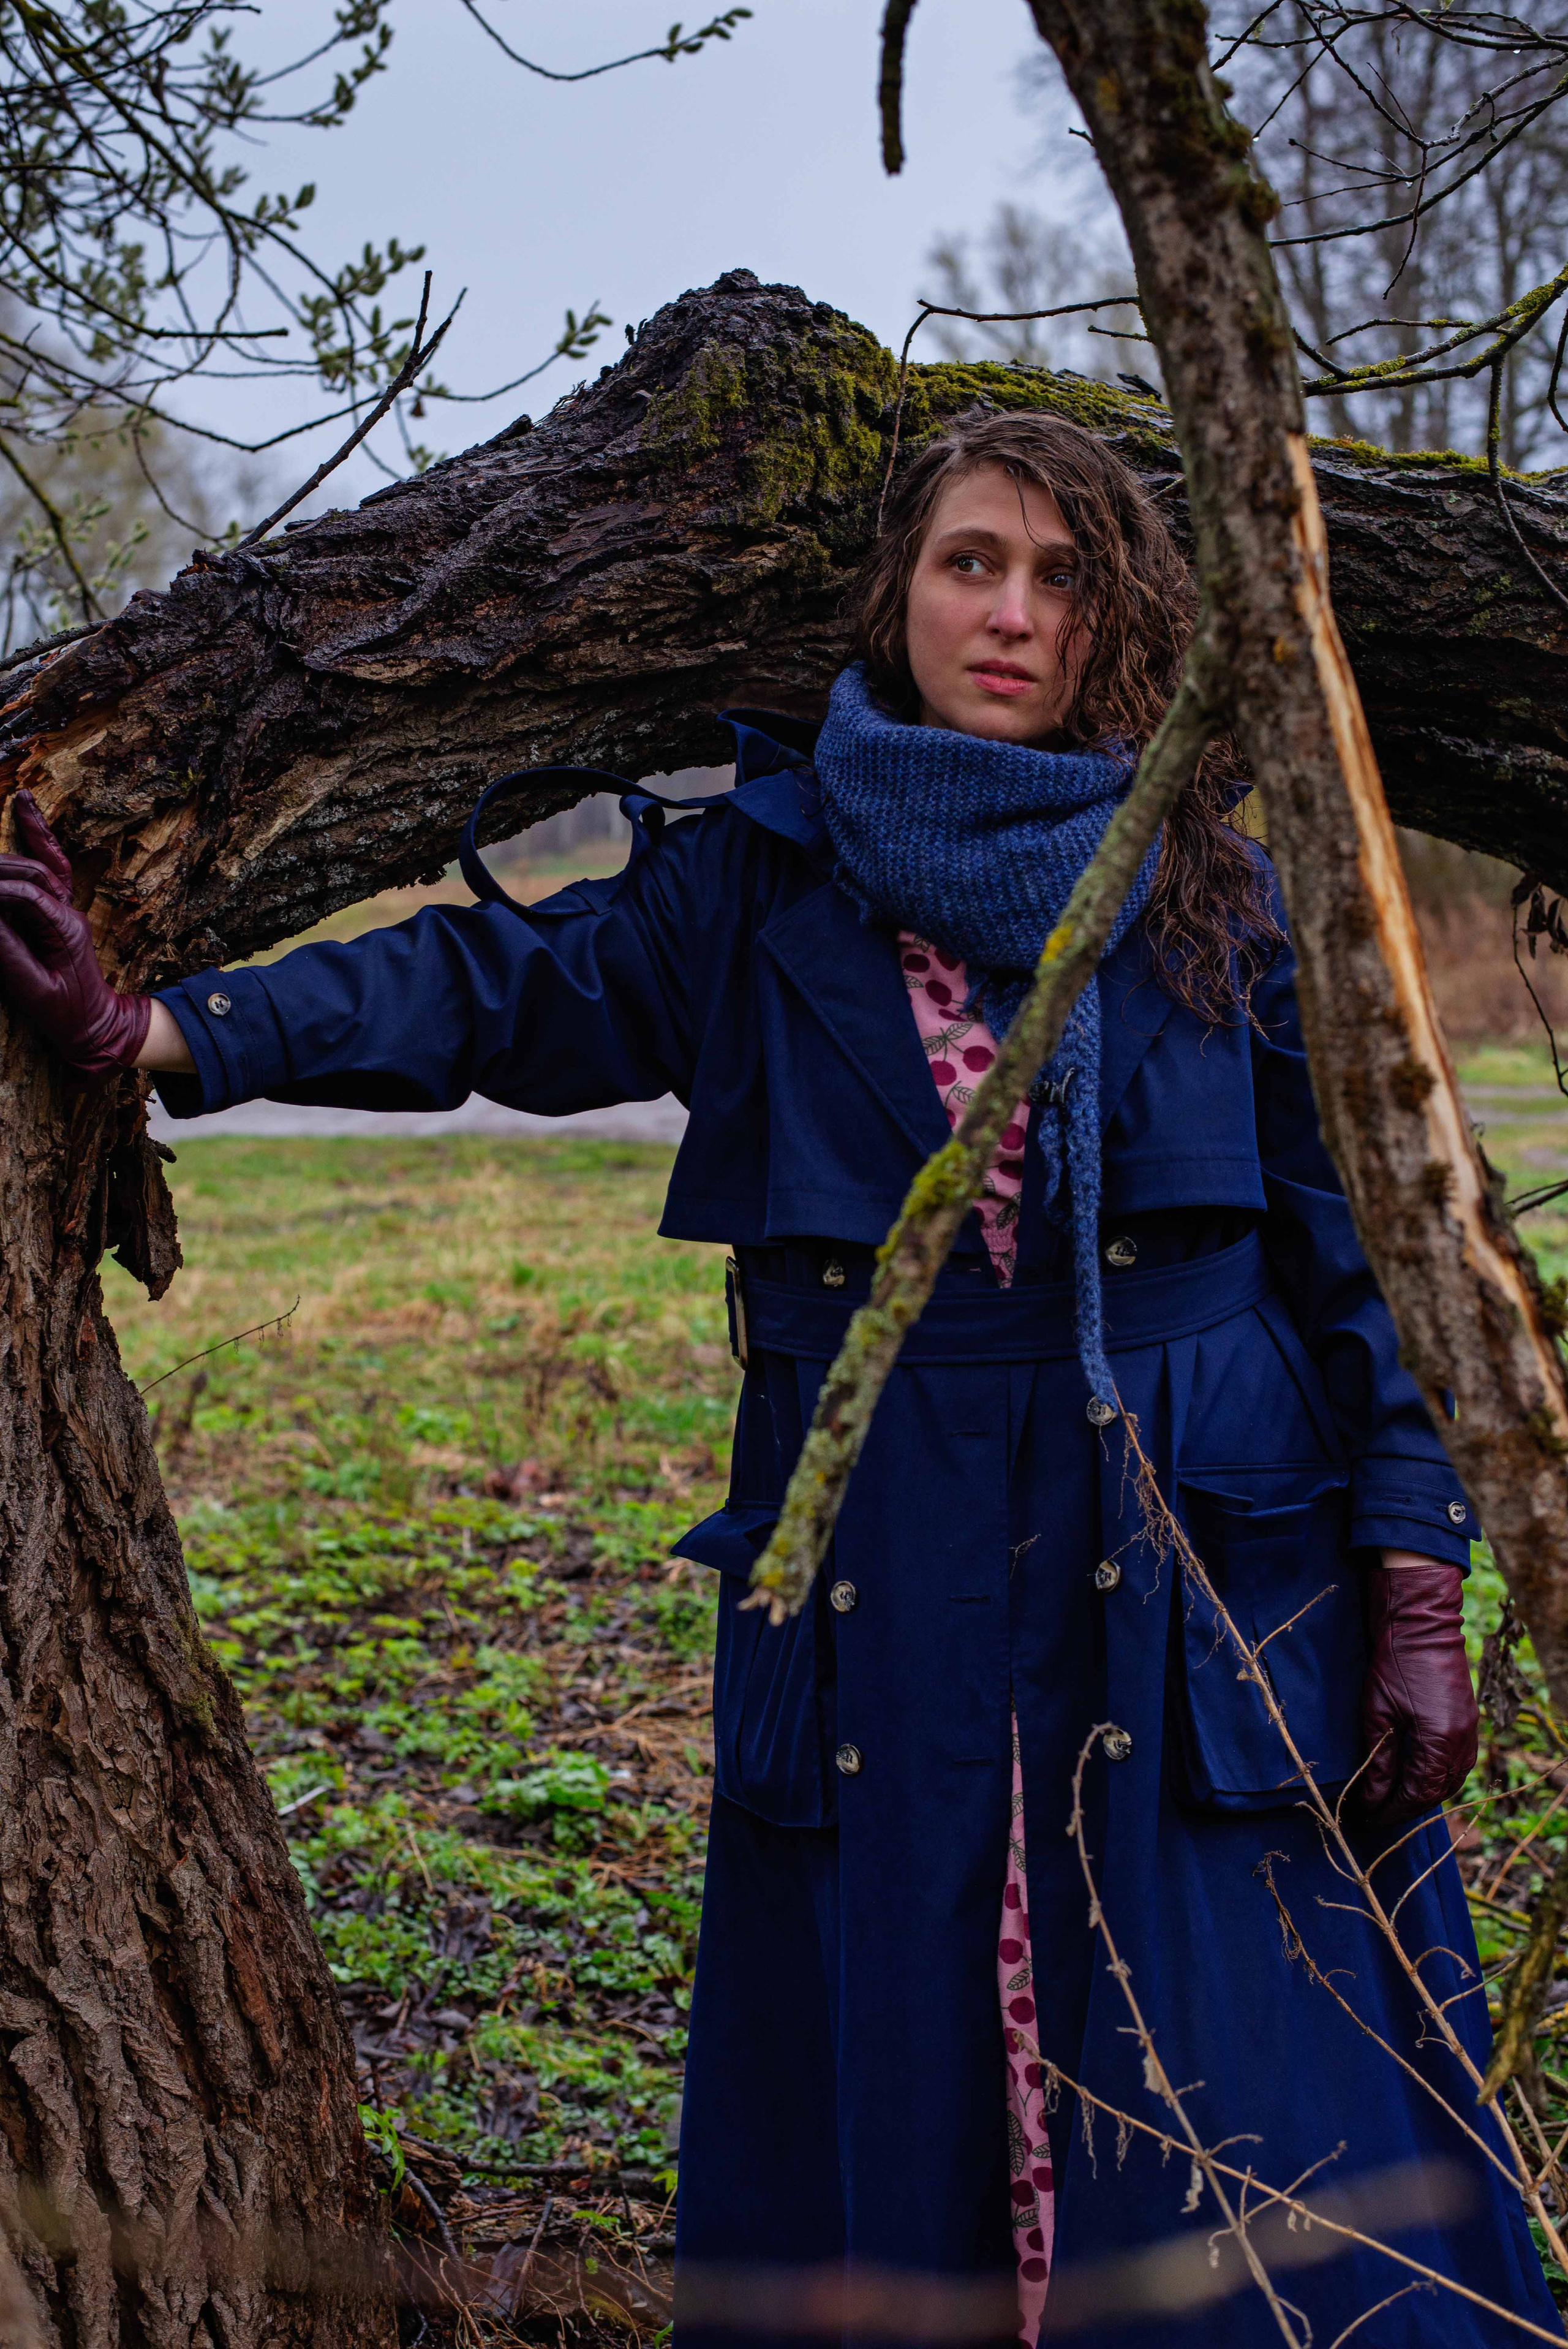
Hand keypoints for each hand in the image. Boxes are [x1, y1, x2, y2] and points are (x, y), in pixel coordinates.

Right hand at [0, 790, 149, 1077]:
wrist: (99, 1029)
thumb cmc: (68, 1015)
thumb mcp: (34, 990)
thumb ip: (8, 954)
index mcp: (62, 929)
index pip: (23, 894)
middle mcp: (65, 911)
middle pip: (31, 871)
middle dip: (3, 858)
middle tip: (0, 823)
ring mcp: (63, 910)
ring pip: (44, 862)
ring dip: (29, 833)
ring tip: (21, 801)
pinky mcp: (57, 914)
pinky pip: (49, 868)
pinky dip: (38, 840)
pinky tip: (25, 810)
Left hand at [1360, 1553, 1478, 1823]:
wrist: (1421, 1622)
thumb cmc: (1394, 1662)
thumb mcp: (1377, 1713)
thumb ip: (1379, 1759)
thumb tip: (1372, 1797)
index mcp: (1440, 1741)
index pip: (1417, 1794)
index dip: (1391, 1810)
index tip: (1366, 1817)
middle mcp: (1462, 1742)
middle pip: (1436, 1792)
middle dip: (1405, 1807)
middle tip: (1374, 1814)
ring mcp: (1470, 1731)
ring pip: (1451, 1780)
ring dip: (1423, 1794)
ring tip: (1392, 1801)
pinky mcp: (1468, 1721)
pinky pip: (1458, 1763)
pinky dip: (1437, 1776)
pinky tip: (1416, 1776)